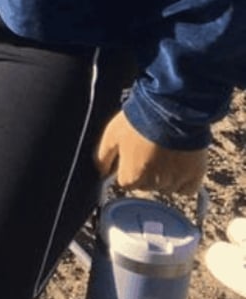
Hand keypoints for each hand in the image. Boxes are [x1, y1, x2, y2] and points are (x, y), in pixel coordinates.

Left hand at [94, 109, 208, 195]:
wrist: (171, 109)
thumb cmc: (139, 120)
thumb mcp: (111, 134)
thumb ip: (104, 157)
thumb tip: (102, 172)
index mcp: (132, 175)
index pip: (126, 183)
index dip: (128, 170)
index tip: (132, 158)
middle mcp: (154, 182)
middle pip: (147, 185)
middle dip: (146, 173)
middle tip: (150, 152)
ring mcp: (176, 180)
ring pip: (167, 188)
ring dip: (165, 177)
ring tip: (166, 155)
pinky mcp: (196, 175)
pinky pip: (188, 189)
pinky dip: (184, 182)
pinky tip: (180, 166)